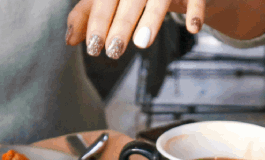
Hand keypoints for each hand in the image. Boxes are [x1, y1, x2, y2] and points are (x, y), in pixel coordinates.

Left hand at [66, 0, 204, 58]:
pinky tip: (193, 28)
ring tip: (142, 43)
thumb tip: (69, 39)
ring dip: (151, 19)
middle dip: (120, 24)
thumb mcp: (113, 1)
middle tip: (113, 51)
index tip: (93, 47)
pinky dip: (195, 11)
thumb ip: (90, 16)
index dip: (97, 21)